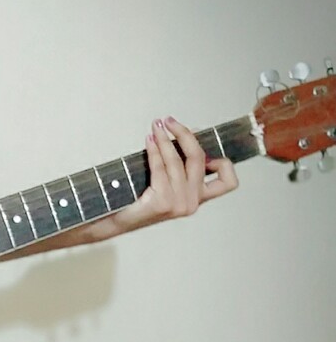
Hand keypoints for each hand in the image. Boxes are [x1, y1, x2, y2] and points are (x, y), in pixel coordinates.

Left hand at [102, 116, 238, 238]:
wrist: (112, 220)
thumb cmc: (136, 200)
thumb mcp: (166, 181)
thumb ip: (181, 164)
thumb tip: (191, 133)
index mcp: (198, 199)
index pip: (228, 182)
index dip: (222, 162)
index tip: (202, 144)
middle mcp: (192, 203)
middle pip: (199, 159)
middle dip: (184, 134)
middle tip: (169, 121)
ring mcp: (178, 204)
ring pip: (177, 160)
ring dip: (165, 139)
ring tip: (156, 128)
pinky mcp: (162, 202)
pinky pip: (160, 167)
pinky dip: (155, 150)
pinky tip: (149, 140)